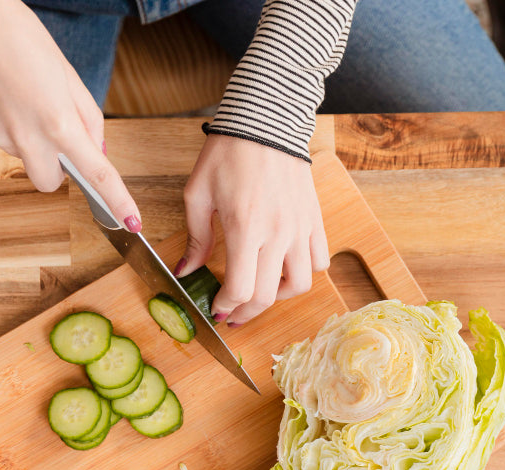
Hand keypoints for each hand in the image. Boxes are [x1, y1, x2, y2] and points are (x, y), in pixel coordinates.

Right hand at [0, 0, 140, 230]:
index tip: (133, 222)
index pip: (96, 173)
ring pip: (23, 157)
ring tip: (22, 96)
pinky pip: (0, 140)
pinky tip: (1, 94)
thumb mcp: (69, 76)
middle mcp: (26, 136)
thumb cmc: (23, 37)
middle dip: (58, 170)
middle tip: (56, 135)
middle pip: (49, 183)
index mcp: (58, 122)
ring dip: (29, 140)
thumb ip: (88, 118)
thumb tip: (96, 150)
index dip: (117, 201)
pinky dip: (6, 125)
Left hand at [179, 135, 329, 324]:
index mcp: (245, 227)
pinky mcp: (314, 220)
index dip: (226, 307)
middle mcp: (277, 233)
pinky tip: (285, 266)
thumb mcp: (198, 194)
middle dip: (246, 312)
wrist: (266, 121)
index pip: (240, 289)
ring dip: (278, 296)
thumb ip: (195, 238)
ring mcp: (300, 228)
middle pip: (267, 295)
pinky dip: (304, 271)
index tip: (216, 309)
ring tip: (262, 291)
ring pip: (300, 284)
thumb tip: (185, 271)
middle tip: (233, 313)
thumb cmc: (229, 153)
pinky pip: (319, 260)